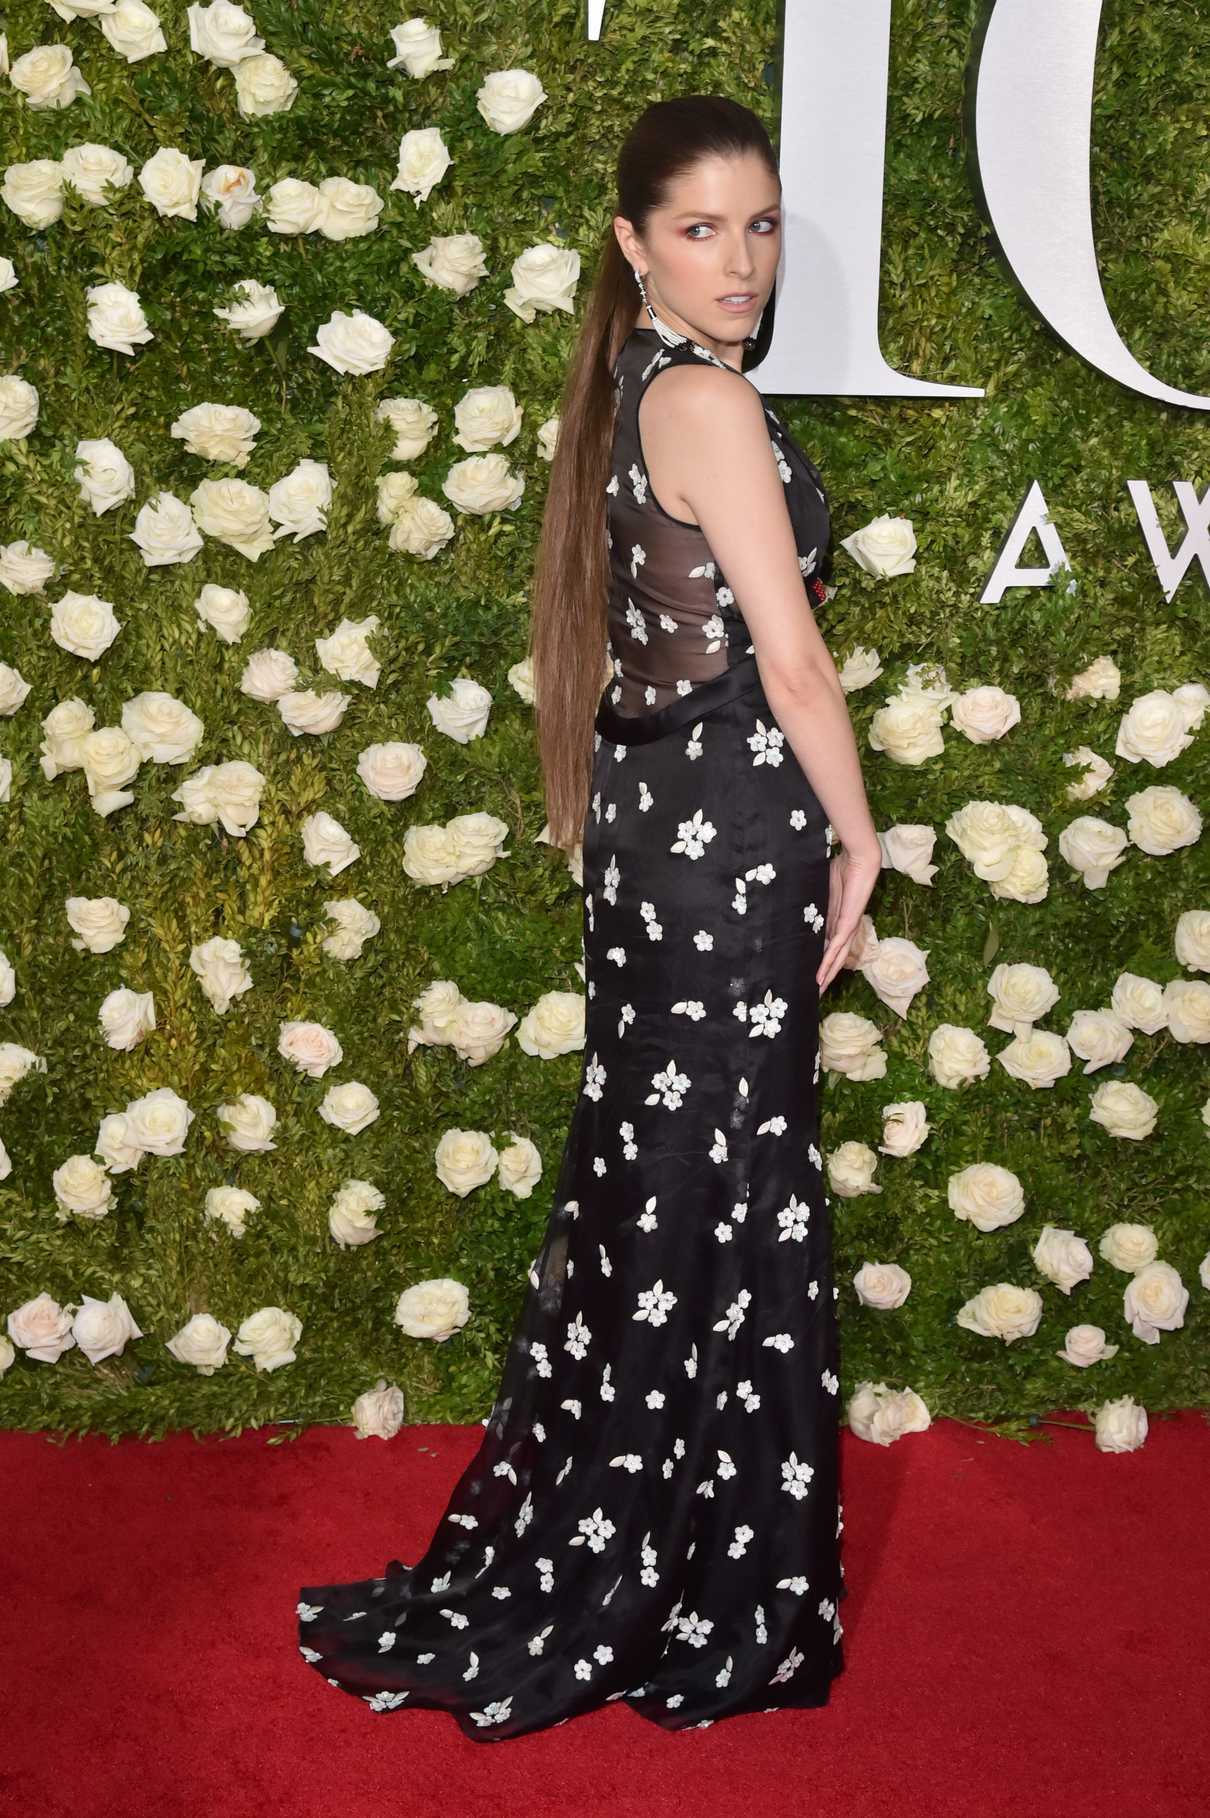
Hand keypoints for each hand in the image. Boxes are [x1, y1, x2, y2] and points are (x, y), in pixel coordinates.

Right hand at [816, 844, 880, 992]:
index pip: (829, 946)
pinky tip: (821, 976)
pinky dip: (829, 963)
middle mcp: (845, 927)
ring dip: (827, 975)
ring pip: (838, 958)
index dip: (821, 961)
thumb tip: (794, 905)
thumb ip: (812, 901)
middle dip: (825, 975)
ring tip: (817, 990)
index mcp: (838, 920)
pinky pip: (837, 947)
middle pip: (836, 957)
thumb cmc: (841, 868)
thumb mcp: (821, 889)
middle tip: (815, 992)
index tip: (810, 973)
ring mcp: (848, 927)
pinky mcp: (849, 923)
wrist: (859, 859)